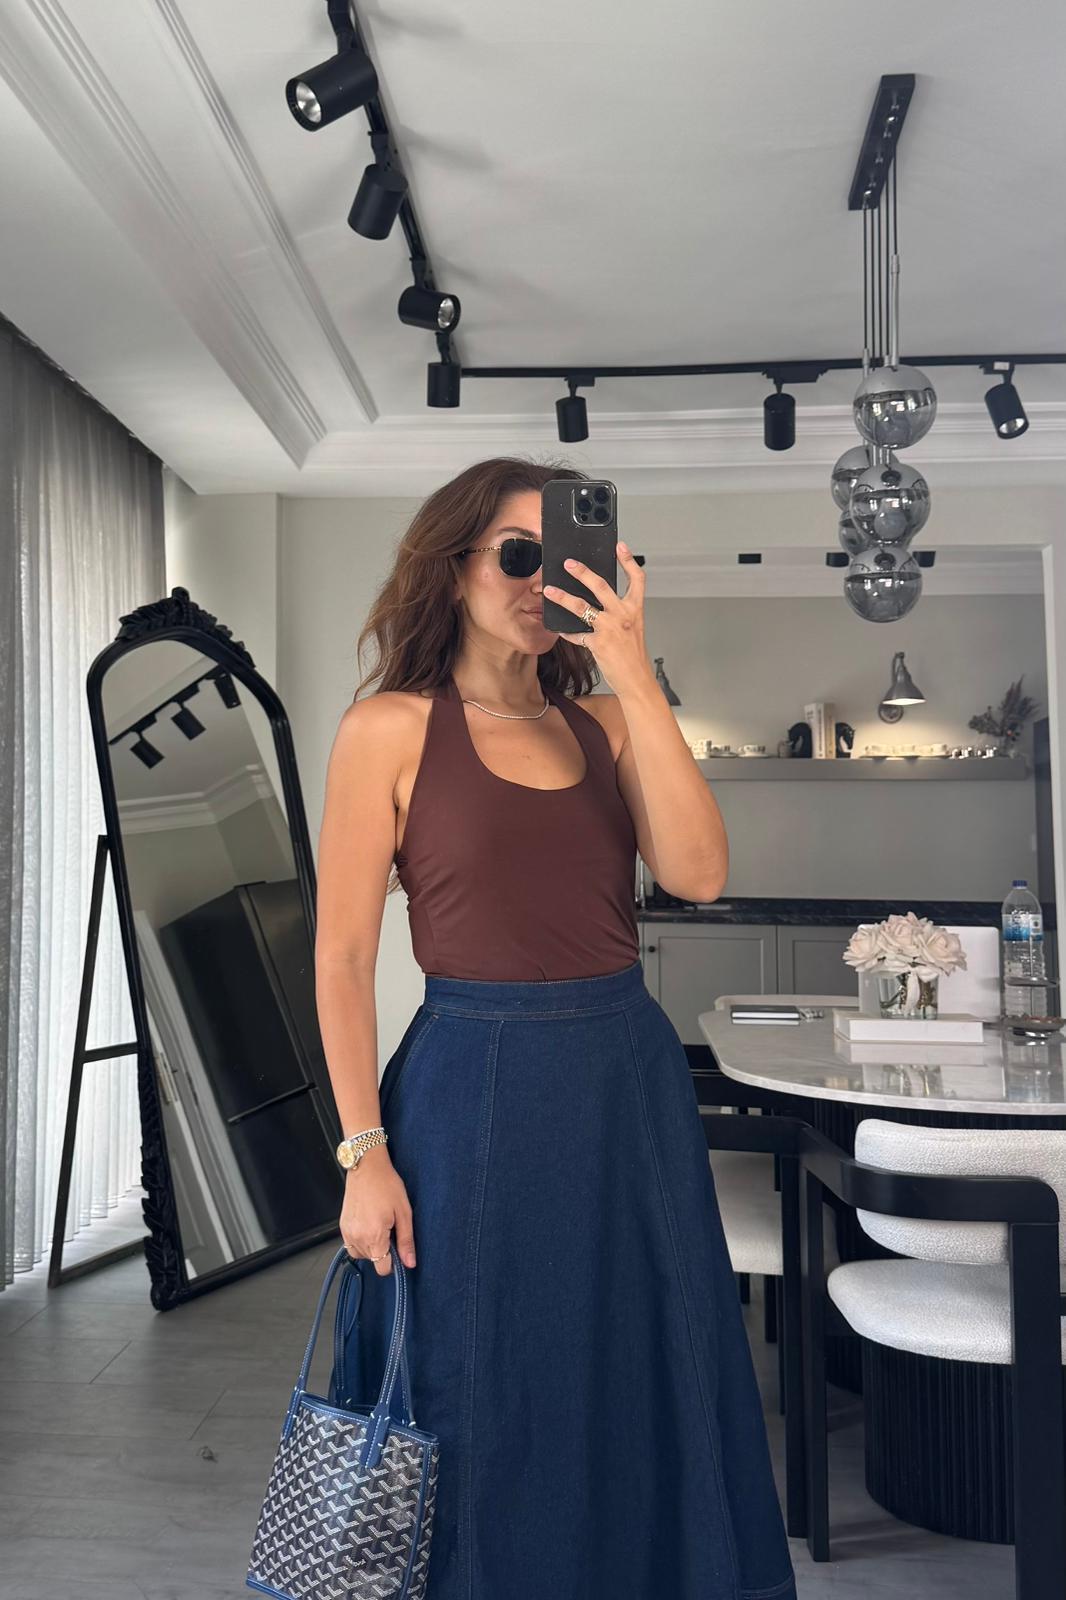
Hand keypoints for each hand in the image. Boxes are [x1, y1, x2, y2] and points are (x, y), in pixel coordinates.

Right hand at [339, 1146, 415, 1275]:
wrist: (366, 1167)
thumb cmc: (386, 1185)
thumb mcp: (404, 1212)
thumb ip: (406, 1241)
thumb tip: (410, 1263)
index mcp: (374, 1236)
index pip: (382, 1268)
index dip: (392, 1262)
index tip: (397, 1249)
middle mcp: (357, 1237)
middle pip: (372, 1261)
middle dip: (382, 1250)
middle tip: (389, 1229)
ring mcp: (347, 1232)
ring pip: (361, 1254)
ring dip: (371, 1247)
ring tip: (379, 1226)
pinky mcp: (342, 1226)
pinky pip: (351, 1245)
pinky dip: (361, 1241)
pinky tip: (369, 1225)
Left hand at [544, 540, 652, 695]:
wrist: (636, 680)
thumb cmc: (633, 655)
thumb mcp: (632, 628)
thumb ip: (618, 612)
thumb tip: (598, 601)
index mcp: (634, 610)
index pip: (637, 579)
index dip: (628, 561)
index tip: (619, 546)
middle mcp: (623, 615)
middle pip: (601, 586)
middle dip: (582, 572)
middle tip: (568, 563)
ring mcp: (610, 629)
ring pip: (582, 607)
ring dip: (562, 597)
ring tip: (549, 591)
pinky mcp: (597, 643)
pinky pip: (576, 634)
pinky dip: (566, 632)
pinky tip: (558, 628)